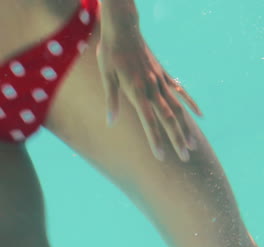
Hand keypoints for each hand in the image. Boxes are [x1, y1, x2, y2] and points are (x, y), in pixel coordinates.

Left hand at [97, 5, 201, 161]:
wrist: (124, 28)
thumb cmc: (111, 52)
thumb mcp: (106, 75)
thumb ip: (111, 100)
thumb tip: (110, 122)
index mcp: (137, 91)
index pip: (148, 122)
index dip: (155, 140)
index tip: (161, 157)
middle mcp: (152, 88)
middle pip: (169, 119)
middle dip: (177, 140)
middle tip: (185, 157)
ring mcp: (160, 82)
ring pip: (178, 108)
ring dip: (186, 128)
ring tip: (194, 145)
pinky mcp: (164, 75)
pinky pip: (180, 92)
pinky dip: (191, 104)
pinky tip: (200, 116)